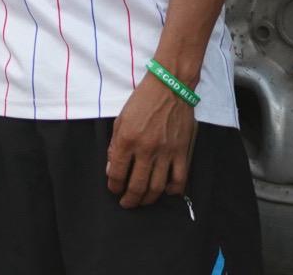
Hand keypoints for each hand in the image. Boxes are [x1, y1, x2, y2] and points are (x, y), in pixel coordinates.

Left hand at [106, 77, 196, 207]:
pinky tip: (165, 191)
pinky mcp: (182, 152)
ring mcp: (166, 152)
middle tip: (126, 203)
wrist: (170, 88)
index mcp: (127, 140)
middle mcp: (146, 149)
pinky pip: (179, 179)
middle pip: (137, 185)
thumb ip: (114, 145)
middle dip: (129, 199)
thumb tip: (110, 167)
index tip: (113, 189)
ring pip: (157, 187)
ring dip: (148, 199)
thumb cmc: (142, 101)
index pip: (116, 172)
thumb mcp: (120, 119)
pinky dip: (172, 190)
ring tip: (142, 201)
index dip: (113, 185)